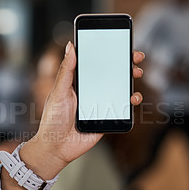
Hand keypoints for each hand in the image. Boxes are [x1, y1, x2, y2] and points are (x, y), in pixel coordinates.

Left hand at [20, 42, 144, 179]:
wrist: (57, 147)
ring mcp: (100, 104)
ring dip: (130, 80)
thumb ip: (66, 71)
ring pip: (119, 89)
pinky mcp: (107, 117)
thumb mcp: (58, 92)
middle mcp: (91, 91)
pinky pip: (122, 107)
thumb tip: (71, 46)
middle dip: (125, 63)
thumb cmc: (52, 120)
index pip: (95, 63)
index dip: (107, 52)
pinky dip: (131, 101)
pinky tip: (133, 98)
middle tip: (135, 57)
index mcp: (78, 82)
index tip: (119, 42)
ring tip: (135, 74)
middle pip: (111, 74)